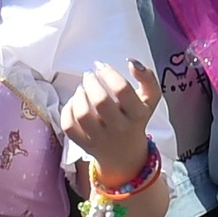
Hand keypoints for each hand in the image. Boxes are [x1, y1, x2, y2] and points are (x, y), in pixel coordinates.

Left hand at [60, 60, 160, 178]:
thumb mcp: (150, 99)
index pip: (122, 89)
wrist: (126, 154)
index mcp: (137, 115)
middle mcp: (120, 129)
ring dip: (79, 95)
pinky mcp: (84, 145)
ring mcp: (101, 139)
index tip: (101, 67)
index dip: (109, 73)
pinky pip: (69, 126)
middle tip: (89, 76)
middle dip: (91, 82)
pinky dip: (67, 110)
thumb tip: (131, 62)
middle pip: (101, 101)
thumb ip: (147, 77)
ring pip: (83, 114)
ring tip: (82, 89)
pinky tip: (75, 104)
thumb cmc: (135, 119)